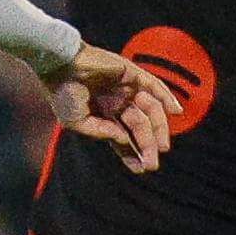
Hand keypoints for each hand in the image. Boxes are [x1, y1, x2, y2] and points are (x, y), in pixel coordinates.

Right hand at [44, 44, 181, 173]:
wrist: (60, 65)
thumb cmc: (62, 92)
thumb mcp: (76, 122)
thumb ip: (100, 133)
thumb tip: (125, 139)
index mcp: (102, 114)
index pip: (124, 136)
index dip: (132, 153)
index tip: (141, 169)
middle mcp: (116, 102)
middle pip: (139, 126)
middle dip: (146, 146)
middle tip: (152, 164)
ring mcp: (125, 87)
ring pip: (149, 110)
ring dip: (158, 128)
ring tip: (163, 147)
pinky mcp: (131, 73)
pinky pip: (154, 85)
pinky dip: (166, 97)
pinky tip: (175, 112)